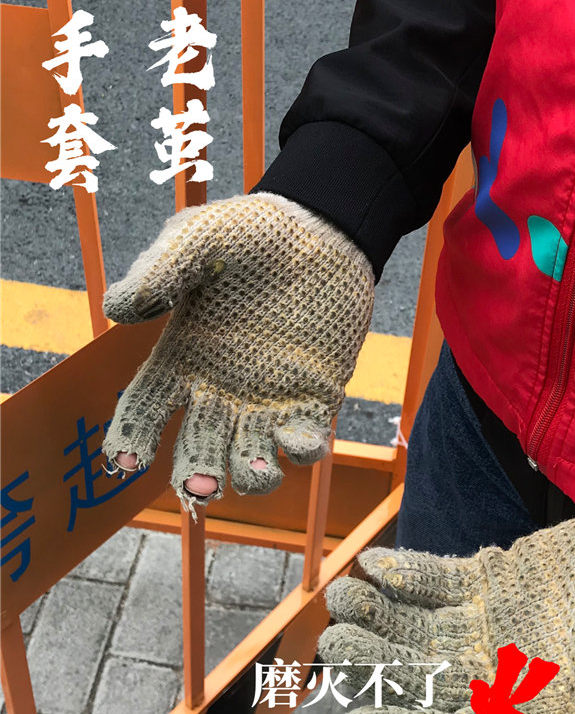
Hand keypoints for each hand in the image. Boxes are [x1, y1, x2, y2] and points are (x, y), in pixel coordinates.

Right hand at [102, 193, 373, 510]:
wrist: (322, 227)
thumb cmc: (250, 232)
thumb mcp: (197, 240)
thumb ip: (159, 271)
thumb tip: (114, 309)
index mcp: (182, 358)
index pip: (146, 409)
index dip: (132, 438)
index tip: (127, 460)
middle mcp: (220, 389)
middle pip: (197, 450)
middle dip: (194, 475)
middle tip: (198, 485)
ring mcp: (268, 398)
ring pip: (251, 460)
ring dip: (250, 476)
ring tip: (254, 469)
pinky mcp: (314, 397)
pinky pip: (305, 440)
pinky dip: (301, 450)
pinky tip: (297, 437)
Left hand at [319, 512, 574, 713]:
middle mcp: (496, 681)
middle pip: (421, 681)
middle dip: (377, 666)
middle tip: (334, 649)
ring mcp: (489, 628)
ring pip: (420, 628)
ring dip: (380, 616)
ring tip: (343, 602)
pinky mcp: (492, 580)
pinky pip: (440, 579)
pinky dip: (410, 574)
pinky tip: (377, 568)